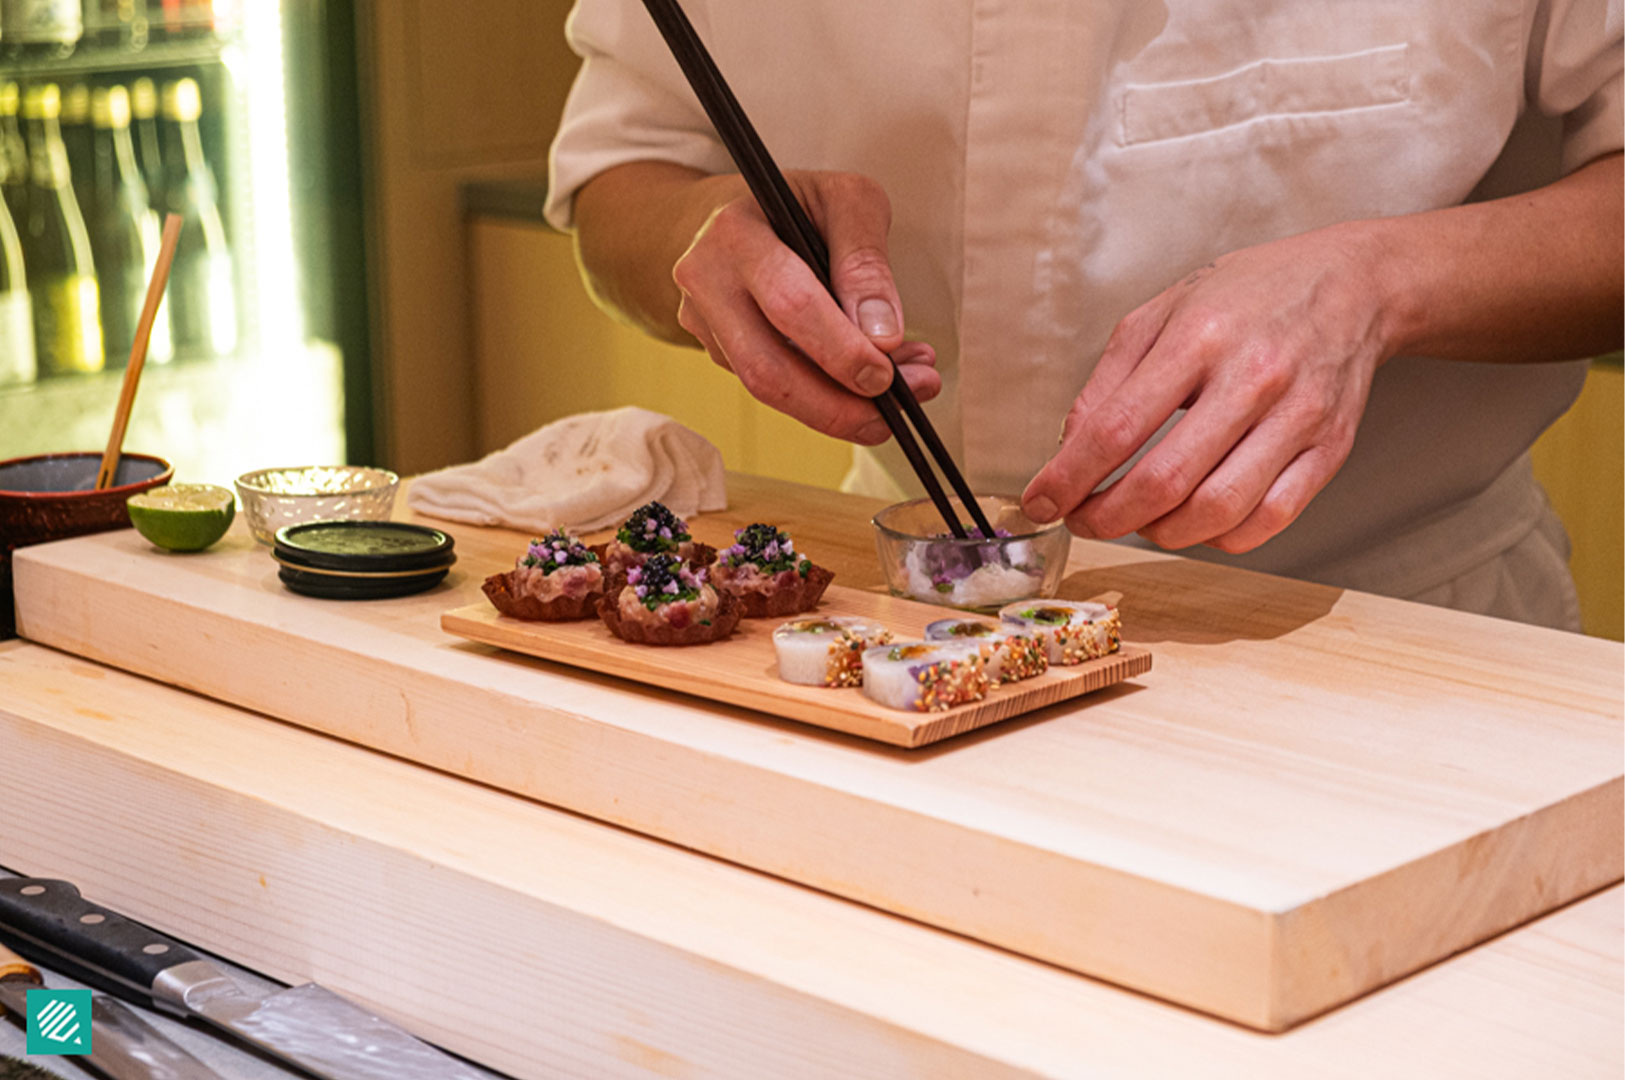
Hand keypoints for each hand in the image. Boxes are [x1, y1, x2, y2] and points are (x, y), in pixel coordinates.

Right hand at [671, 170, 938, 444]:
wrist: (739, 211)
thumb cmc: (800, 203)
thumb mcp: (847, 200)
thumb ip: (866, 260)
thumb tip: (881, 337)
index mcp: (735, 233)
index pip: (789, 303)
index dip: (840, 349)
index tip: (887, 375)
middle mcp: (707, 281)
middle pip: (766, 368)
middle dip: (836, 404)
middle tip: (896, 410)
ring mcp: (705, 323)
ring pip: (766, 390)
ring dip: (837, 408)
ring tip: (897, 398)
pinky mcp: (718, 352)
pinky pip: (773, 388)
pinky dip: (825, 395)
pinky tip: (865, 382)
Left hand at [1022, 224, 1395, 552]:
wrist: (1354, 284)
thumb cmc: (1248, 296)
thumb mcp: (1162, 312)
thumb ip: (1108, 381)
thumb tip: (1070, 449)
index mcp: (1200, 337)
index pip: (1118, 428)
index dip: (1069, 477)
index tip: (1040, 501)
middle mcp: (1253, 378)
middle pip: (1165, 481)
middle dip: (1107, 516)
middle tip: (1082, 519)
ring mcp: (1298, 418)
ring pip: (1216, 512)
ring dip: (1160, 533)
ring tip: (1137, 519)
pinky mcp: (1330, 450)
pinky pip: (1268, 521)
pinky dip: (1219, 537)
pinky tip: (1195, 519)